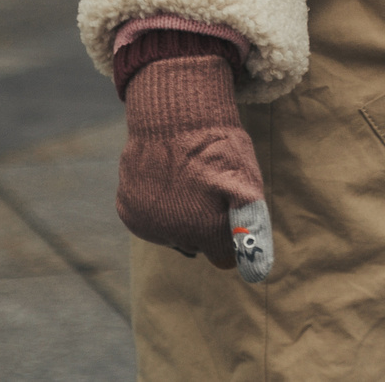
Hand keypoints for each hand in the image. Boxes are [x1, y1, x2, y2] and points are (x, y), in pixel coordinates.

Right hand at [117, 41, 273, 281]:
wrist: (174, 114)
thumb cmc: (218, 147)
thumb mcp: (248, 182)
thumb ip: (250, 226)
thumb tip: (256, 270)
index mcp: (208, 230)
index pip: (225, 258)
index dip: (231, 235)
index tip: (231, 211)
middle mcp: (175, 234)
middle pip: (197, 245)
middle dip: (204, 223)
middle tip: (206, 187)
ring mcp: (149, 224)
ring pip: (171, 234)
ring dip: (178, 216)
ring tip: (185, 182)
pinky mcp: (128, 213)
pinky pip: (149, 222)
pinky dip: (156, 207)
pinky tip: (165, 181)